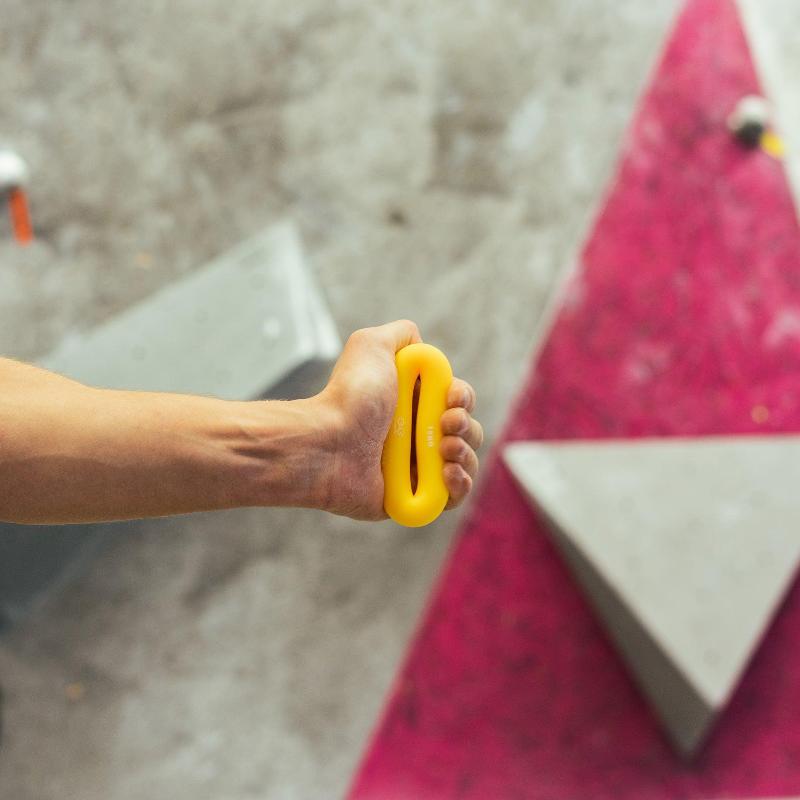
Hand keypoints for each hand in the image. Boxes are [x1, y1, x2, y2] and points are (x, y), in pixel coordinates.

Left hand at [315, 320, 482, 520]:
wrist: (328, 444)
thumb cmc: (349, 397)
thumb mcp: (371, 344)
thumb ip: (401, 334)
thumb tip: (421, 346)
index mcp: (410, 402)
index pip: (456, 401)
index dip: (463, 398)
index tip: (451, 398)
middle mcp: (415, 434)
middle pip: (466, 431)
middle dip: (466, 426)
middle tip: (446, 425)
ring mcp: (415, 468)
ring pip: (465, 463)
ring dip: (466, 454)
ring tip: (445, 450)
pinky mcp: (412, 498)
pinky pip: (451, 497)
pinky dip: (460, 485)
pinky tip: (447, 474)